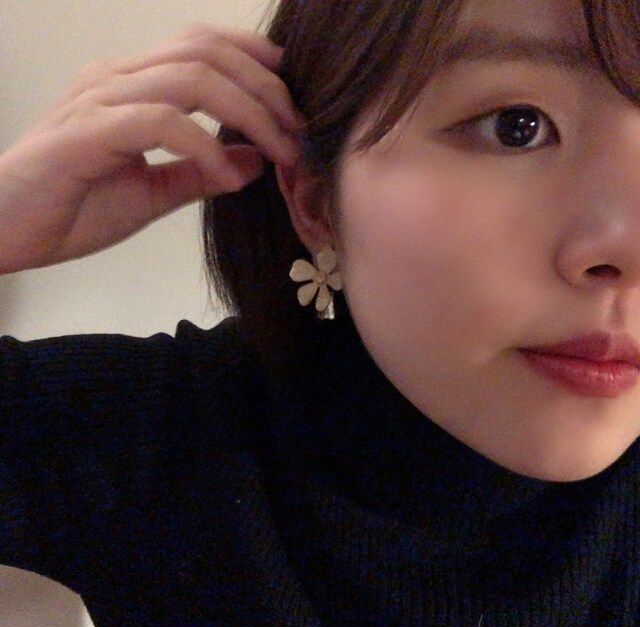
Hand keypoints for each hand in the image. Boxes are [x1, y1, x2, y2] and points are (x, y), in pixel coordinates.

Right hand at [0, 23, 303, 273]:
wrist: (5, 232)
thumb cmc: (74, 208)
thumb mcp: (154, 192)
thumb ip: (201, 172)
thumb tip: (254, 159)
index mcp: (133, 85)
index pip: (202, 45)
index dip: (255, 60)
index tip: (292, 100)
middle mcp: (117, 78)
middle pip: (207, 52)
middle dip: (265, 89)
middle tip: (297, 131)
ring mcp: (99, 99)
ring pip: (190, 77)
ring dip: (248, 112)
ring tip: (279, 150)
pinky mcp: (86, 132)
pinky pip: (159, 121)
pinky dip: (203, 145)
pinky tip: (226, 174)